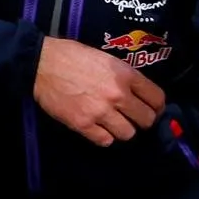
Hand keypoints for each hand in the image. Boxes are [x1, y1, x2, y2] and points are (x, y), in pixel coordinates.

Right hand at [33, 37, 167, 146]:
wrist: (41, 64)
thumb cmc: (73, 57)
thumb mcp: (107, 59)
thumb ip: (124, 76)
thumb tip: (137, 93)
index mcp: (126, 75)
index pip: (157, 99)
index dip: (157, 107)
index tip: (151, 109)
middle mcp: (118, 95)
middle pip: (146, 120)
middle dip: (142, 120)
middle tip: (132, 118)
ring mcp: (100, 111)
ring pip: (128, 134)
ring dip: (122, 130)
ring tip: (112, 124)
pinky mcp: (82, 124)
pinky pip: (105, 141)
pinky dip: (103, 137)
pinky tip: (97, 129)